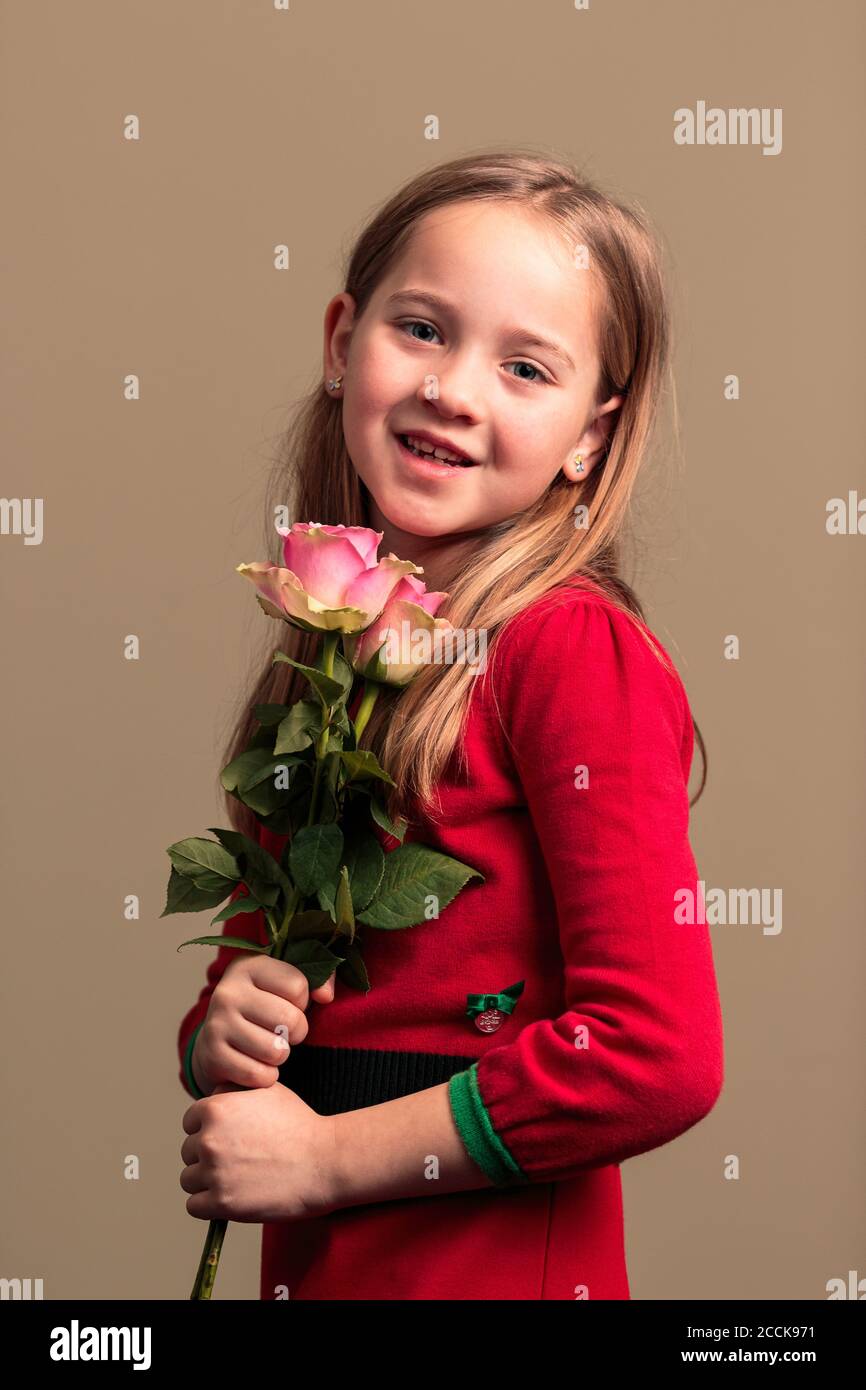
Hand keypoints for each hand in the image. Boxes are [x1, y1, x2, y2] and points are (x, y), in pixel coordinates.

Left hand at [180, 1082, 338, 1222]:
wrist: (325, 1162)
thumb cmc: (299, 1125)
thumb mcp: (266, 1091)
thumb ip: (232, 1092)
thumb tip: (211, 1099)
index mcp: (215, 1109)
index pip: (190, 1122)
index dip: (209, 1130)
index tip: (230, 1139)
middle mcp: (209, 1139)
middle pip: (187, 1152)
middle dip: (208, 1156)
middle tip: (239, 1160)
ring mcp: (214, 1172)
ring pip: (189, 1180)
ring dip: (207, 1182)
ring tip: (237, 1179)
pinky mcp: (222, 1203)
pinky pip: (194, 1206)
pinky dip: (210, 1205)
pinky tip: (233, 1196)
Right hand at [191, 955, 335, 1094]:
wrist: (216, 1038)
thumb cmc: (262, 1007)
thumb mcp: (285, 983)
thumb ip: (317, 979)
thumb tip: (326, 995)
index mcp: (248, 966)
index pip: (298, 986)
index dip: (302, 1001)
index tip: (288, 1004)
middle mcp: (228, 992)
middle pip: (290, 1019)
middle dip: (296, 1031)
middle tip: (284, 1032)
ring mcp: (217, 1024)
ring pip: (276, 1051)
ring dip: (281, 1055)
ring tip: (269, 1046)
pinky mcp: (213, 1056)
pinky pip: (260, 1075)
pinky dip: (266, 1076)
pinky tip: (256, 1063)